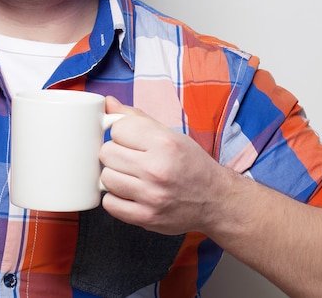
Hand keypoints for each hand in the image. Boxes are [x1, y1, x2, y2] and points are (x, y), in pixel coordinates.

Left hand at [99, 96, 223, 235]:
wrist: (216, 200)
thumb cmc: (190, 163)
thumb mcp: (168, 133)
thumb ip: (135, 117)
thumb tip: (107, 103)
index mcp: (164, 143)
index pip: (117, 129)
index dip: (121, 133)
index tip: (130, 139)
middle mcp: (157, 169)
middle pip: (107, 153)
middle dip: (115, 153)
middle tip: (130, 158)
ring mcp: (151, 196)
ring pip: (105, 178)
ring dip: (114, 176)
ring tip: (130, 176)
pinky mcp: (146, 218)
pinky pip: (109, 204)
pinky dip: (115, 198)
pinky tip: (129, 193)